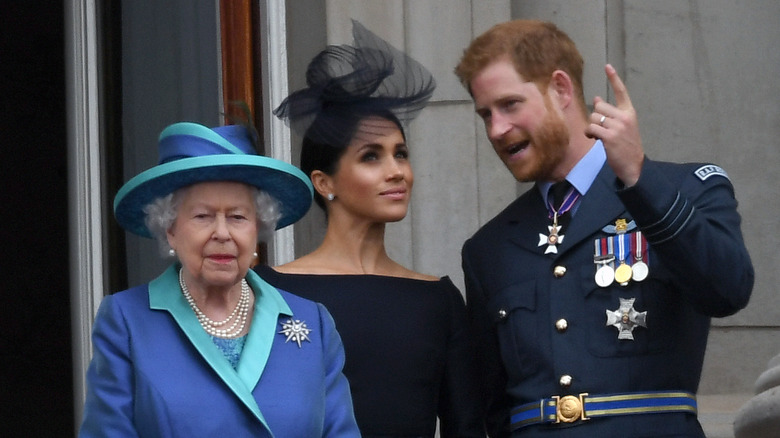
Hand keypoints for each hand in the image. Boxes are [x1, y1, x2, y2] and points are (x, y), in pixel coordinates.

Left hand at [585, 64, 643, 186]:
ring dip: (591, 126)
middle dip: (595, 117)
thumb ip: (611, 113)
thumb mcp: (622, 126)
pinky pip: (591, 128)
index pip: (621, 92)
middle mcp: (625, 117)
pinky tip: (594, 138)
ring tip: (598, 135)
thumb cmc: (625, 145)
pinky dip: (589, 133)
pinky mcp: (609, 137)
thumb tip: (596, 99)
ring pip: (593, 117)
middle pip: (599, 107)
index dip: (613, 78)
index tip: (607, 66)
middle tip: (600, 129)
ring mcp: (618, 126)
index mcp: (629, 112)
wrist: (633, 164)